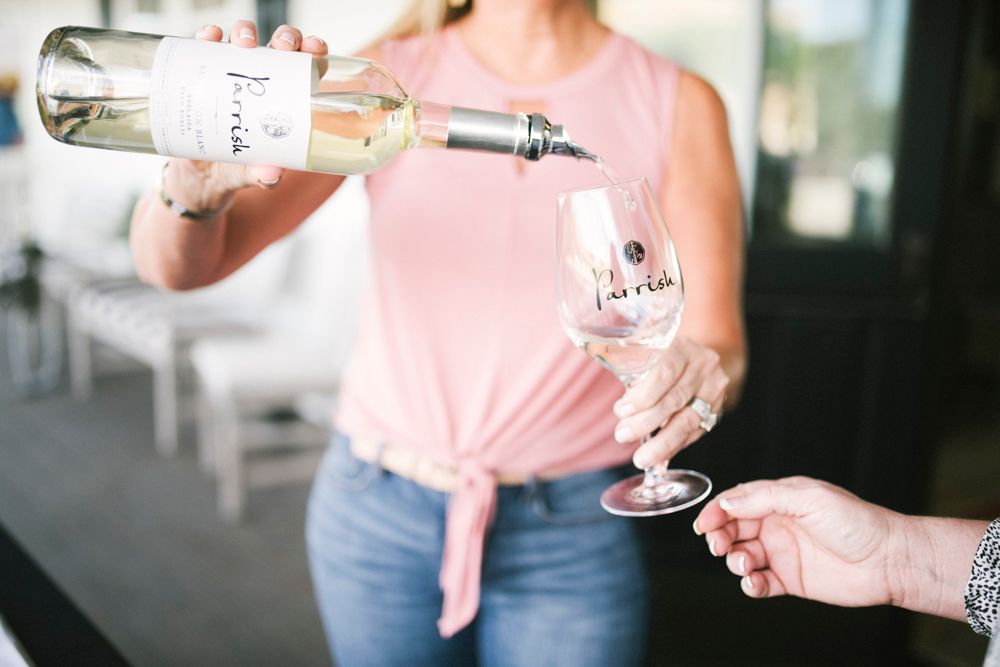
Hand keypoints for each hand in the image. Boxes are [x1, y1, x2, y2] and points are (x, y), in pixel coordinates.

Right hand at [161, 21, 328, 212]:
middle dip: (285, 37)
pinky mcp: (202, 71)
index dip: (314, 50)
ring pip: (244, 38)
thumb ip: (263, 176)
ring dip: (246, 31)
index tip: (315, 50)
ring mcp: (232, 72)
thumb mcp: (251, 174)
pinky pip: (205, 45)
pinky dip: (208, 35)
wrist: (198, 173)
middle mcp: (262, 78)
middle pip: (280, 45)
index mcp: (285, 96)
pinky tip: (209, 37)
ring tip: (245, 44)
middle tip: (282, 47)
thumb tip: (271, 174)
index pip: (307, 66)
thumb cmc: (237, 167)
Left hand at [612, 335, 728, 467]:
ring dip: (661, 444)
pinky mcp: (717, 408)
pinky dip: (674, 448)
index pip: (664, 372)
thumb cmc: (662, 357)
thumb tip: (617, 408)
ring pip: (687, 421)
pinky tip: (659, 459)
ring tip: (641, 458)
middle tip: (622, 435)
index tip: (622, 411)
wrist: (700, 359)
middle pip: (674, 399)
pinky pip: (694, 433)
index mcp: (682, 347)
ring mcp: (714, 388)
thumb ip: (630, 369)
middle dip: (645, 422)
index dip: (642, 395)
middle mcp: (703, 365)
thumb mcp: (647, 351)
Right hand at [693, 477, 904, 607]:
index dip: (716, 511)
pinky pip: (760, 583)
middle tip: (718, 546)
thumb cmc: (856, 522)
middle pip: (734, 529)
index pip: (737, 502)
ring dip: (734, 561)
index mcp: (780, 500)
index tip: (704, 524)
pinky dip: (750, 585)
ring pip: (742, 556)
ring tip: (743, 565)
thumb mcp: (808, 498)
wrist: (889, 560)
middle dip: (720, 537)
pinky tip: (754, 583)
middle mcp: (778, 525)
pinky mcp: (791, 580)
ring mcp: (783, 553)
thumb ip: (765, 498)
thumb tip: (728, 502)